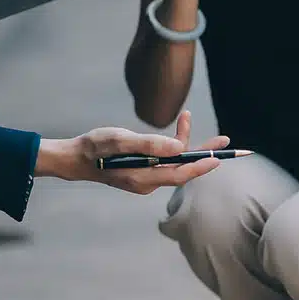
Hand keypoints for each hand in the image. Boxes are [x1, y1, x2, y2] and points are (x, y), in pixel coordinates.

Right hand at [36, 110, 229, 193]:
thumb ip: (149, 144)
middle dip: (204, 154)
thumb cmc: (94, 147)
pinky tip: (177, 127)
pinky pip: (165, 160)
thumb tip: (180, 147)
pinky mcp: (143, 171)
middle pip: (183, 169)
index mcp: (144, 178)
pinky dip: (173, 144)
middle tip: (225, 141)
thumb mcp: (120, 140)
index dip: (201, 166)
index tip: (219, 157)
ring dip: (187, 143)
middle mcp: (148, 181)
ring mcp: (146, 178)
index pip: (181, 174)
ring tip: (188, 118)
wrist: (74, 158)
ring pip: (174, 162)